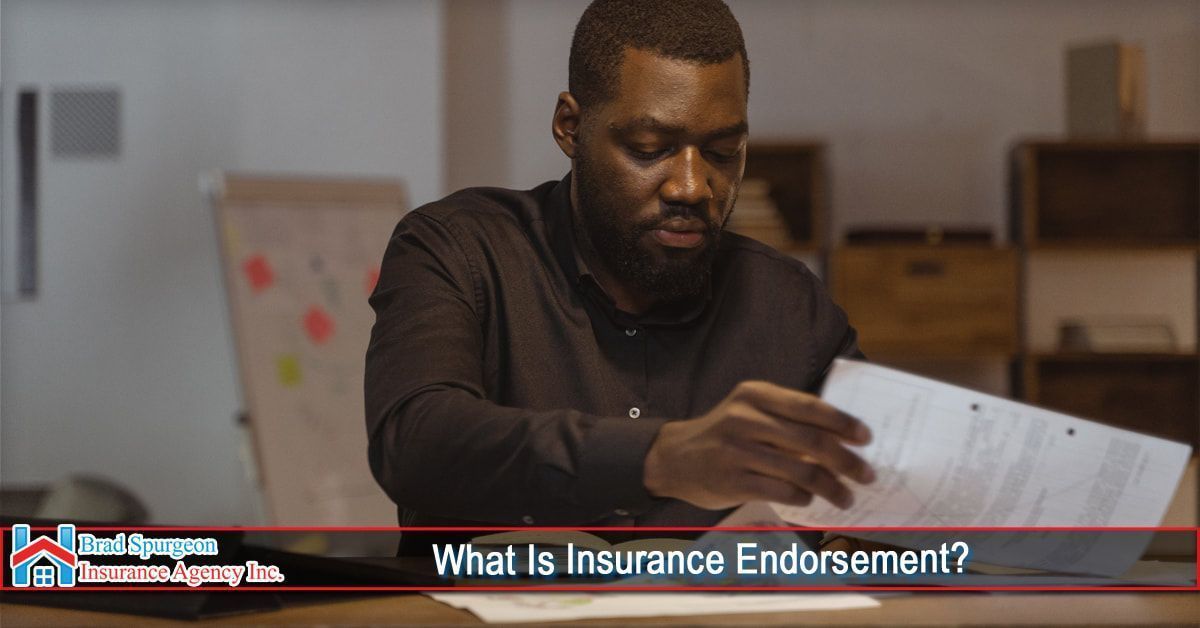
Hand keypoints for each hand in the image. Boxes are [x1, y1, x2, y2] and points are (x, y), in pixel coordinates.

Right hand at [642, 380, 874, 509]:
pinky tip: (810, 500)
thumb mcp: (748, 410)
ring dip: (831, 487)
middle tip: (867, 474)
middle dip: (847, 461)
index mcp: (755, 394)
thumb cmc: (723, 433)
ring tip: (846, 497)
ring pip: (801, 471)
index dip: (843, 423)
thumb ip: (786, 418)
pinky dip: (803, 498)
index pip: (810, 406)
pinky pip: (781, 492)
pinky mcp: (732, 481)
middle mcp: (746, 418)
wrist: (674, 456)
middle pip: (812, 441)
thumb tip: (841, 438)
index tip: (866, 438)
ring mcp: (737, 450)